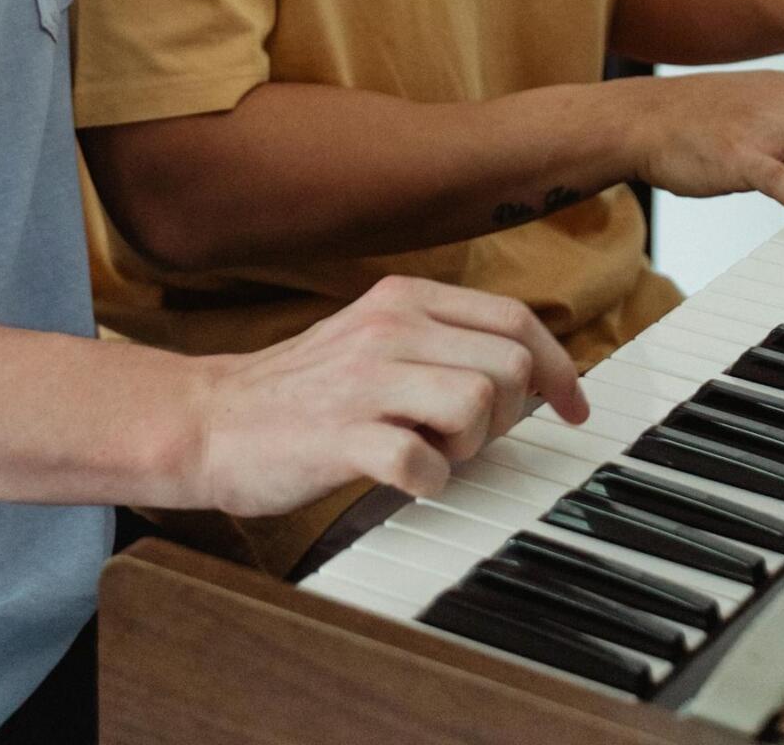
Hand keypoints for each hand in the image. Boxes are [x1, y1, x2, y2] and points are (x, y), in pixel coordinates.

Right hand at [189, 275, 588, 517]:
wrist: (211, 419)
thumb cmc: (299, 390)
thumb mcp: (374, 336)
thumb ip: (440, 339)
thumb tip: (524, 366)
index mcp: (402, 299)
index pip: (514, 318)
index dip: (558, 365)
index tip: (573, 405)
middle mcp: (390, 329)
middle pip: (509, 365)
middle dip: (509, 415)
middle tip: (472, 439)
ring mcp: (366, 381)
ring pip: (477, 406)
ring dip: (469, 449)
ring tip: (432, 453)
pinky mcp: (343, 436)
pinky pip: (424, 464)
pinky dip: (429, 484)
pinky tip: (405, 479)